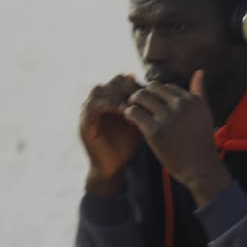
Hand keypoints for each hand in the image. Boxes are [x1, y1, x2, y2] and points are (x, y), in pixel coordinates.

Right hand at [79, 74, 143, 191]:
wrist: (113, 167)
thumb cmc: (128, 145)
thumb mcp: (140, 123)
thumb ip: (145, 108)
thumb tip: (162, 94)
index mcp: (110, 99)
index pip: (123, 79)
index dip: (136, 84)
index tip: (150, 93)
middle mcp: (98, 101)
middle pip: (112, 81)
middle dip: (128, 86)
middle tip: (141, 96)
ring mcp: (88, 111)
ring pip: (100, 89)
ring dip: (117, 93)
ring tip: (132, 103)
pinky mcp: (84, 122)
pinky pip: (92, 106)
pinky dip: (108, 104)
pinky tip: (123, 109)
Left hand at [123, 71, 231, 205]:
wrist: (200, 169)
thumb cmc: (201, 143)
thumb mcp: (204, 113)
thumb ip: (199, 92)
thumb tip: (199, 71)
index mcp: (192, 100)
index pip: (167, 87)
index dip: (158, 95)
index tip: (153, 105)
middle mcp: (180, 105)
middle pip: (153, 88)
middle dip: (144, 95)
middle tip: (138, 104)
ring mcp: (167, 118)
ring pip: (141, 97)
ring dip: (134, 102)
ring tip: (133, 111)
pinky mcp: (155, 131)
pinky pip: (135, 113)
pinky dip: (129, 114)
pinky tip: (131, 120)